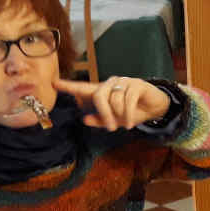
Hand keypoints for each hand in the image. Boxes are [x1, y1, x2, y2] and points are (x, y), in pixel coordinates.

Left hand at [53, 76, 169, 129]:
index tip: (54, 84)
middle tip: (110, 128)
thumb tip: (85, 119)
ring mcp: (124, 82)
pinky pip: (128, 99)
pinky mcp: (137, 84)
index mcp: (103, 92)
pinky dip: (128, 114)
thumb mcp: (116, 120)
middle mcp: (111, 84)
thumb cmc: (132, 112)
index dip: (68, 86)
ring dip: (119, 115)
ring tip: (125, 124)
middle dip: (104, 113)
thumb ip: (101, 120)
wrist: (156, 108)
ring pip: (115, 99)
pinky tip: (129, 122)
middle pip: (99, 95)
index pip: (83, 88)